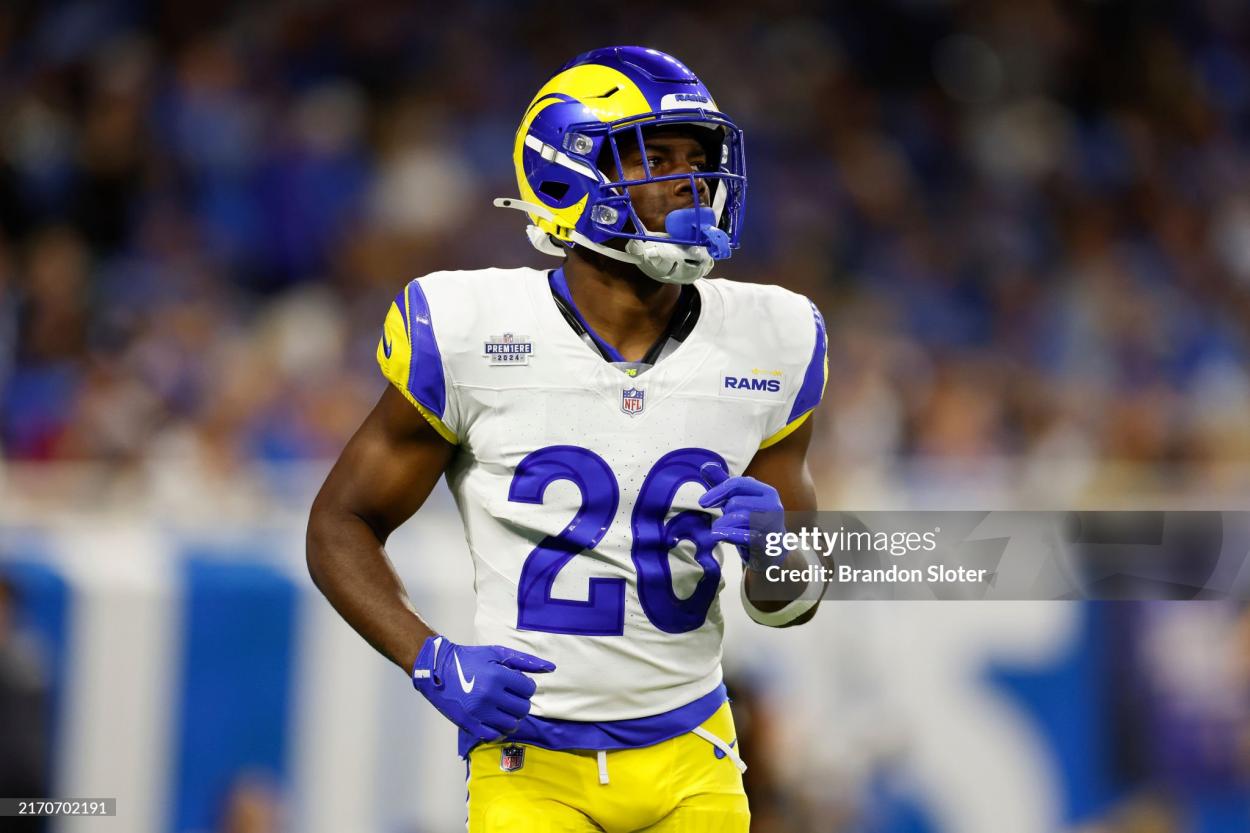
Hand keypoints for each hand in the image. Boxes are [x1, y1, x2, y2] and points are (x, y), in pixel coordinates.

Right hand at [411, 635, 554, 742]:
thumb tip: (552, 668)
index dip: (526, 686)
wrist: (437, 670)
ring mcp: (479, 712)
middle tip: (510, 696)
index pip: (529, 689)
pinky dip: (499, 729)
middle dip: (521, 702)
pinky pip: (495, 735)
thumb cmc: (470, 659)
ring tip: (503, 707)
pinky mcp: (470, 725)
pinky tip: (495, 719)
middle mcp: (489, 695)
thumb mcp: (497, 653)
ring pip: (512, 724)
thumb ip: (525, 661)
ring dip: (512, 717)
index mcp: (497, 676)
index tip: (516, 683)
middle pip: (523, 708)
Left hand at [698, 463, 786, 570]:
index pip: (738, 483)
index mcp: (767, 492)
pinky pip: (744, 536)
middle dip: (724, 512)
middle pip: (736, 501)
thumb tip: (705, 466)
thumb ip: (723, 485)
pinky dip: (728, 535)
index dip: (717, 491)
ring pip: (739, 518)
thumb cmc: (752, 523)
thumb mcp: (738, 502)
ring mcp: (773, 525)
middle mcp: (773, 506)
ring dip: (722, 525)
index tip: (702, 502)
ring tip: (718, 531)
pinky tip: (718, 535)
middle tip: (722, 522)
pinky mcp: (768, 543)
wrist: (771, 552)